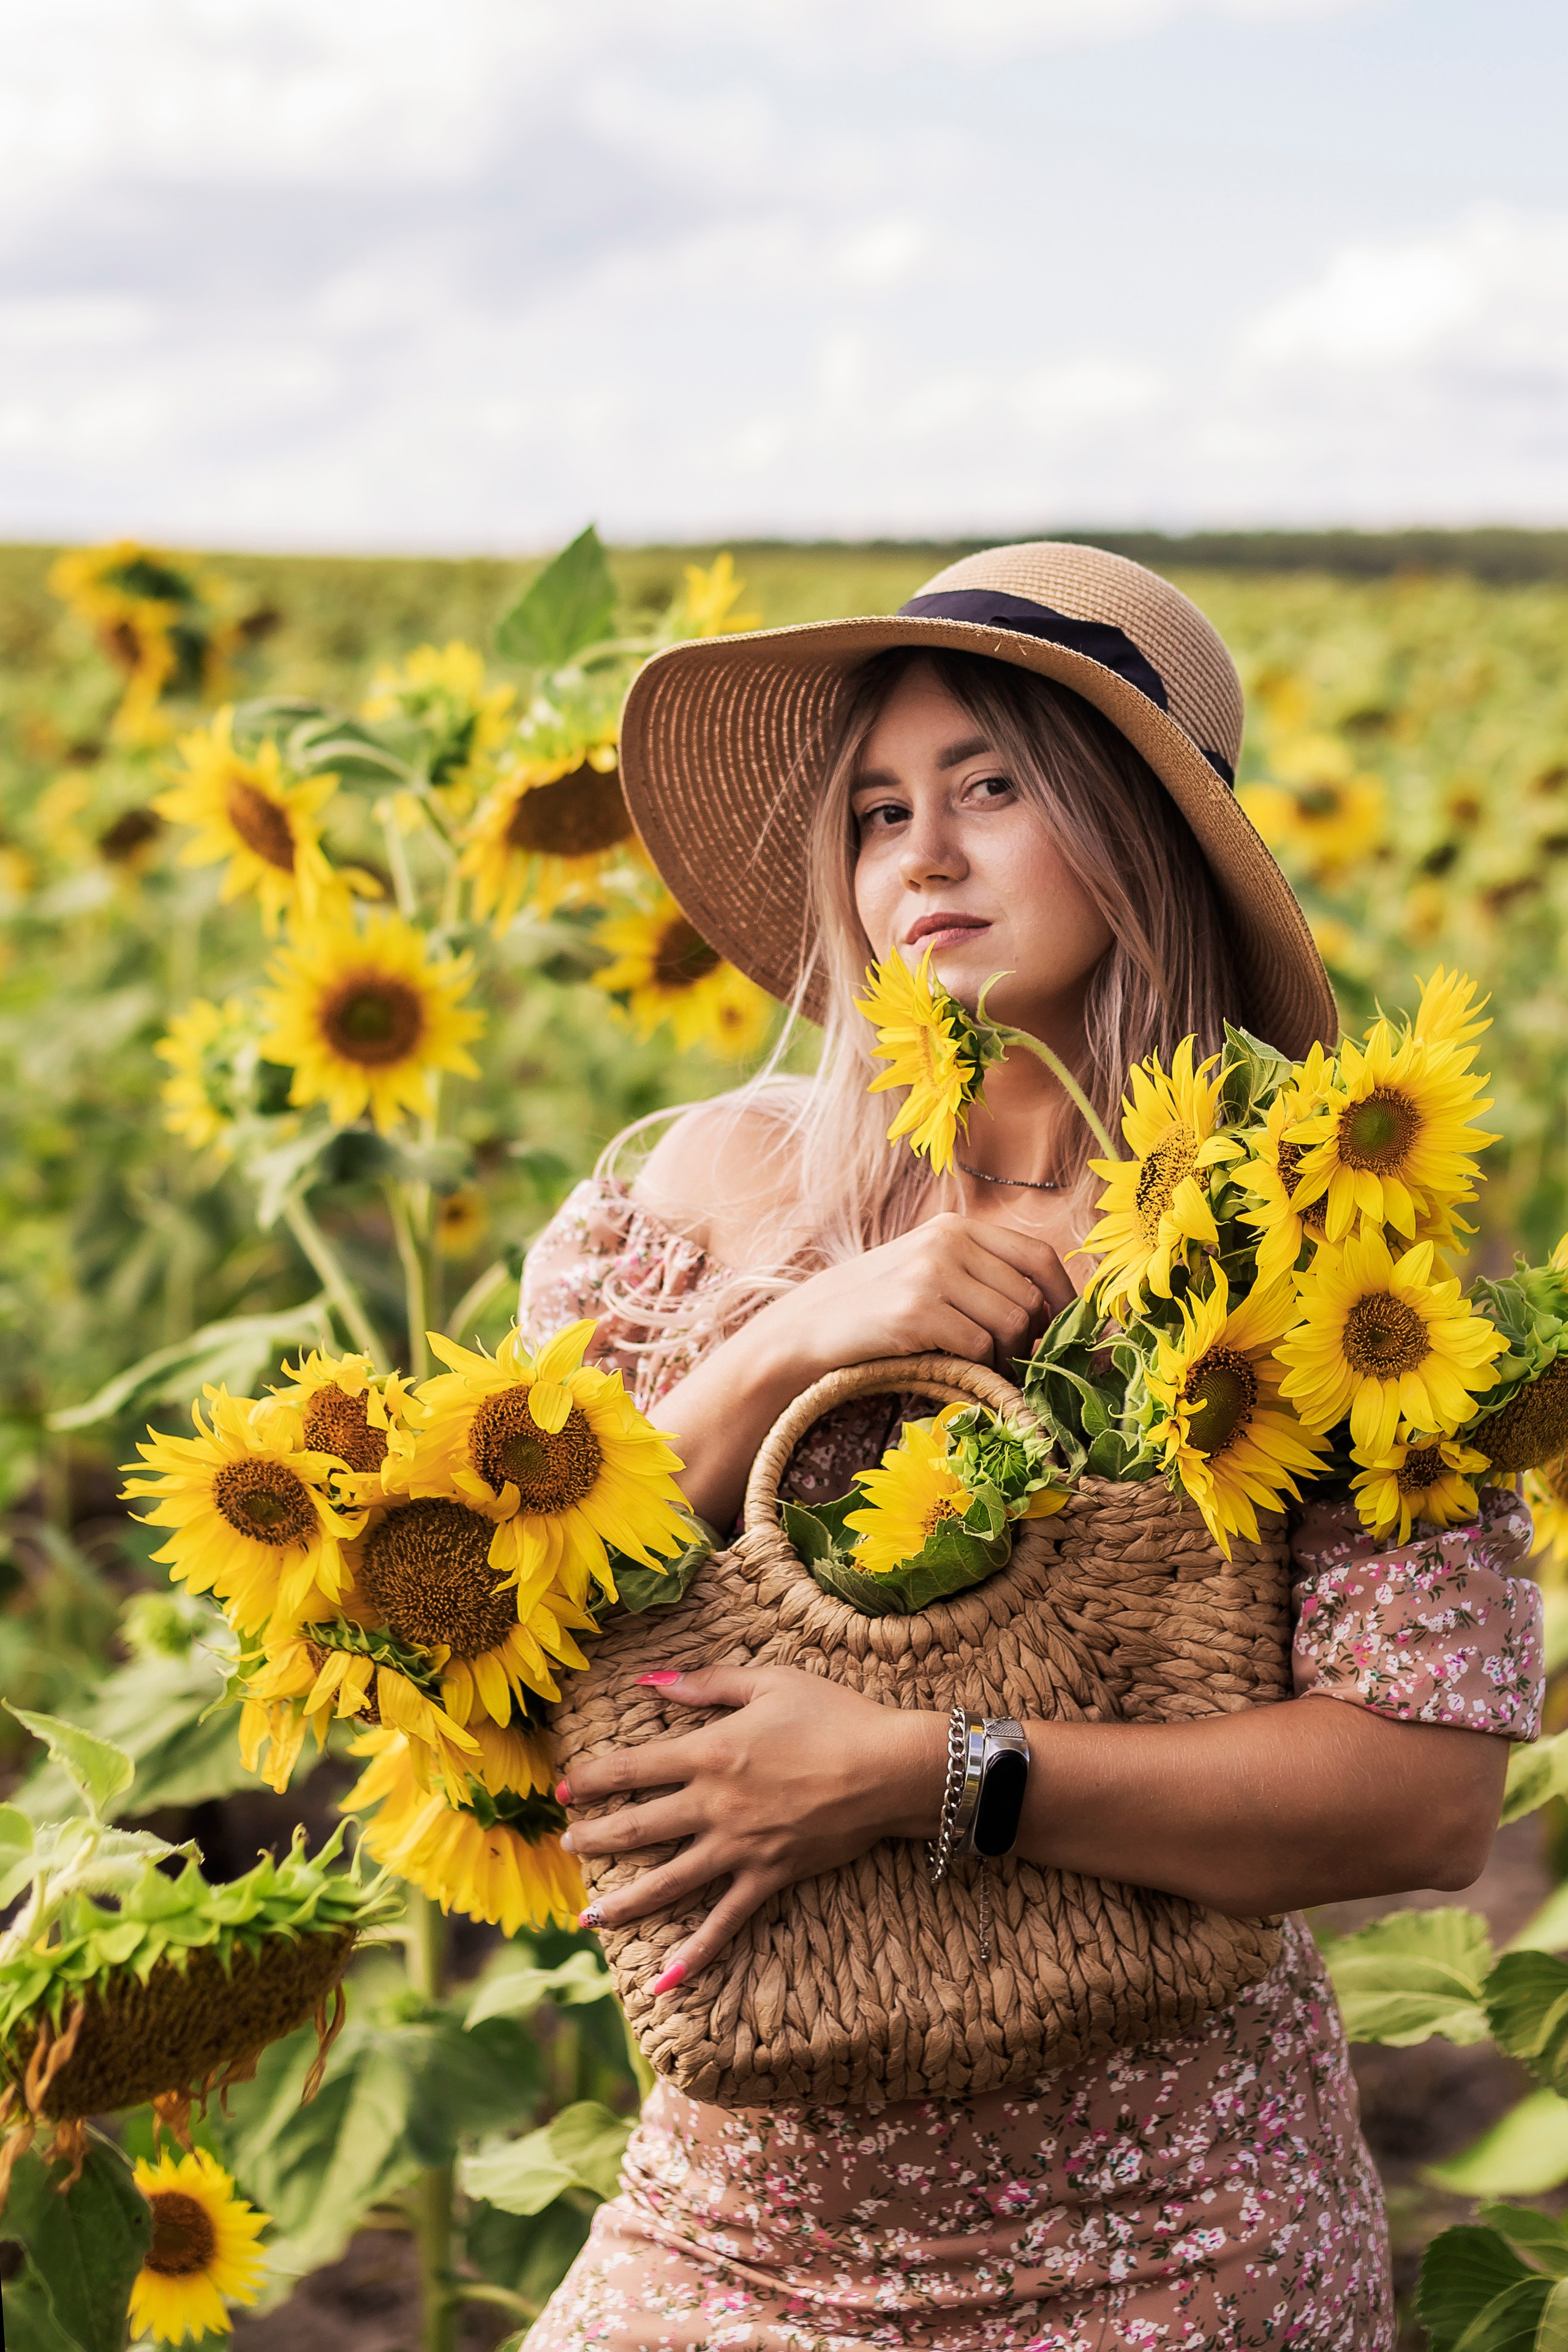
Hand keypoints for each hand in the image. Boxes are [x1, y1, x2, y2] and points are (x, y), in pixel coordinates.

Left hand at [558, 1665, 946, 1989]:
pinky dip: (694, 1955)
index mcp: (709, 1752)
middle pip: (638, 1827)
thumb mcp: (768, 1681)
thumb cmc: (832, 1714)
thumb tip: (649, 1680)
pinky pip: (724, 1922)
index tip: (562, 1789)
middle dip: (595, 1839)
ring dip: (624, 1901)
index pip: (632, 1769)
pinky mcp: (768, 1876)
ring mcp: (739, 1847)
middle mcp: (714, 1804)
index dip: (592, 1780)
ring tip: (588, 1916)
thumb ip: (705, 1683)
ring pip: (668, 1881)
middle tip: (566, 1847)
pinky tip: (663, 1982)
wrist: (887, 1767)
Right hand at [749, 1212, 1073, 1385]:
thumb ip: (984, 1279)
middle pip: (1030, 1296)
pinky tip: (964, 1374)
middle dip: (1033, 1340)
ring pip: (1012, 1321)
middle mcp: (949, 1240)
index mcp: (958, 1226)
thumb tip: (1053, 1313)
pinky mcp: (916, 1309)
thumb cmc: (880, 1310)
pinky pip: (980, 1344)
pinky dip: (982, 1368)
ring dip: (1009, 1357)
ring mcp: (931, 1272)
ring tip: (988, 1371)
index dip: (1066, 1299)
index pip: (1039, 1255)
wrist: (810, 1327)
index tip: (1071, 1335)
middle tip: (1017, 1366)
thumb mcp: (933, 1275)